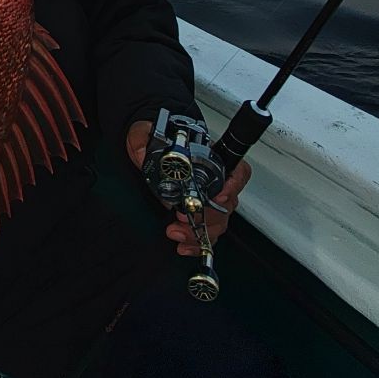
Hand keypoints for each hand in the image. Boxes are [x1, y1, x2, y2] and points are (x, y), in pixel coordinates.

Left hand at [126, 119, 251, 255]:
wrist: (145, 152)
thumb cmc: (152, 141)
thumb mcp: (142, 133)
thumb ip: (141, 139)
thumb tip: (142, 155)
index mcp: (207, 157)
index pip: (237, 170)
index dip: (234, 184)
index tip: (220, 195)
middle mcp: (213, 180)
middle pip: (228, 203)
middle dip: (208, 216)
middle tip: (184, 217)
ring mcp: (207, 199)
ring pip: (219, 222)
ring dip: (200, 231)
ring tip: (176, 231)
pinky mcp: (197, 214)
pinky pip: (207, 233)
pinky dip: (197, 243)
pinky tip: (184, 245)